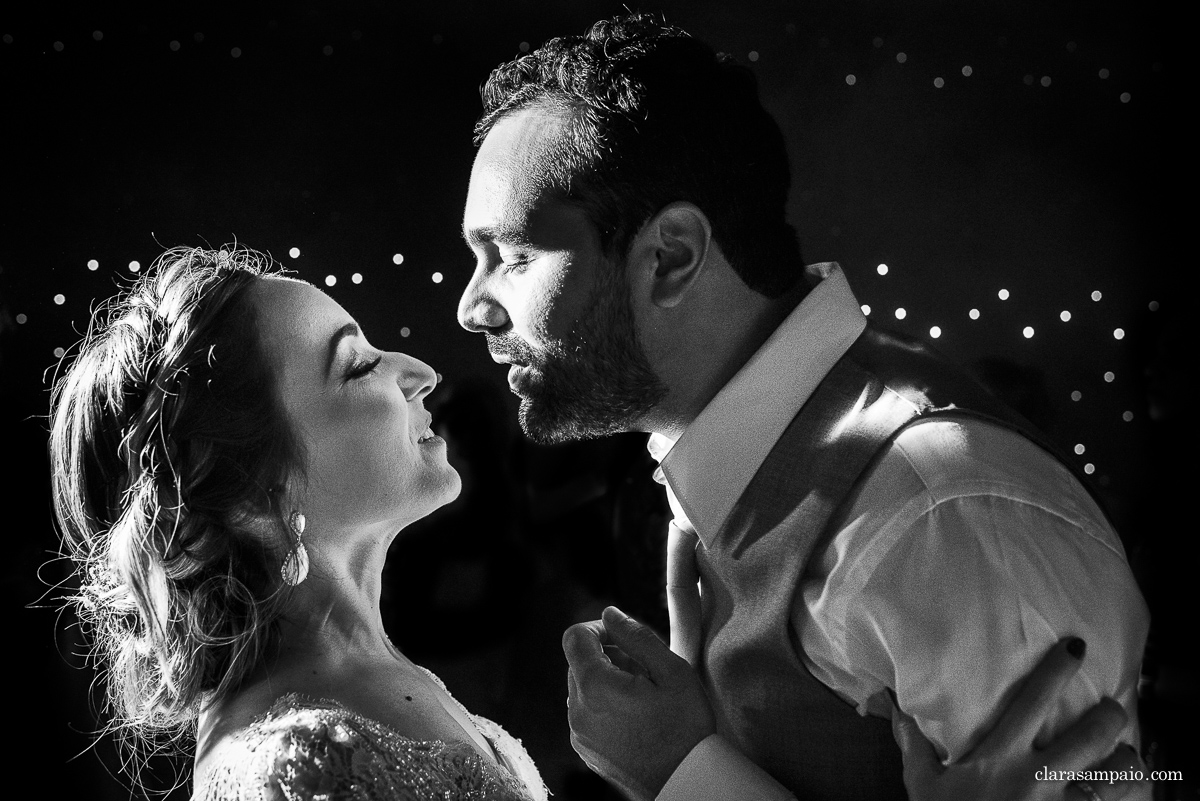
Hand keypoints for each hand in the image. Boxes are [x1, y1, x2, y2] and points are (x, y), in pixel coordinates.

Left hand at [563, 606, 715, 800]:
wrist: (686, 783)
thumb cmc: (686, 727)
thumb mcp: (673, 672)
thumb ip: (636, 636)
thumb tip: (610, 613)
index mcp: (595, 686)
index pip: (574, 637)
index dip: (598, 628)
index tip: (624, 638)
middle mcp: (577, 710)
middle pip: (579, 663)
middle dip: (607, 656)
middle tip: (646, 672)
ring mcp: (579, 734)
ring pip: (583, 688)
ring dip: (607, 682)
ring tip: (644, 697)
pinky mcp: (585, 750)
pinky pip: (586, 714)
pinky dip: (605, 706)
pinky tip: (637, 719)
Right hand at [895, 637, 1149, 800]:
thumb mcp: (923, 786)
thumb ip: (914, 745)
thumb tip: (894, 708)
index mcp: (1001, 756)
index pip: (1034, 701)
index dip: (1056, 670)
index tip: (1074, 648)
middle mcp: (1038, 777)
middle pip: (1091, 734)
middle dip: (1110, 715)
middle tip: (1114, 707)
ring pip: (1117, 776)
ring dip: (1129, 762)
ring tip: (1129, 755)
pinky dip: (1130, 799)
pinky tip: (1128, 794)